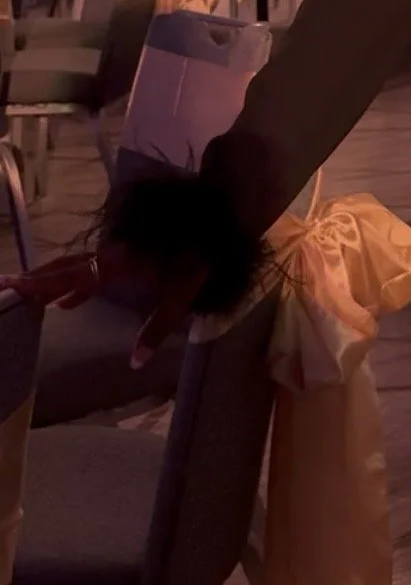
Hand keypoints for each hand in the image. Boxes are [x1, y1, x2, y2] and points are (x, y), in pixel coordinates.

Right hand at [0, 244, 207, 364]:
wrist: (217, 221)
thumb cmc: (201, 258)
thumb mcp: (182, 295)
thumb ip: (157, 328)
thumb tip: (135, 362)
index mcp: (121, 264)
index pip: (75, 275)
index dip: (45, 283)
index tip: (15, 286)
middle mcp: (115, 254)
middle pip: (69, 266)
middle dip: (38, 277)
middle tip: (7, 284)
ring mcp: (120, 252)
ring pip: (79, 265)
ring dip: (54, 279)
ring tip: (30, 294)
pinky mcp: (128, 254)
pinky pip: (93, 268)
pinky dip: (75, 282)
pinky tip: (69, 301)